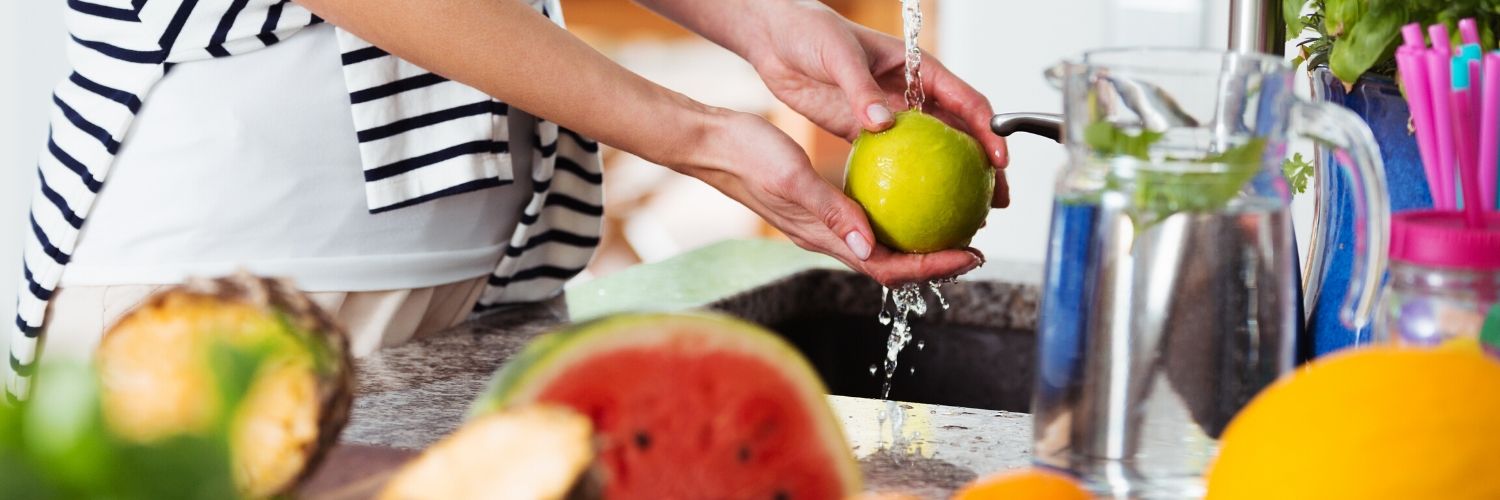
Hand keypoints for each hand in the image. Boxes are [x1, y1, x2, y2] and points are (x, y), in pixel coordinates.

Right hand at [675, 110, 982, 286]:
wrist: (714, 144)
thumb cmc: (748, 157)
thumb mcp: (792, 179)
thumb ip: (831, 211)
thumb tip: (869, 246)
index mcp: (823, 238)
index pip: (887, 267)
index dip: (931, 268)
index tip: (969, 256)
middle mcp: (829, 238)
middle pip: (892, 263)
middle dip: (936, 261)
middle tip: (974, 246)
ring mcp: (825, 224)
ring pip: (883, 244)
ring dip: (920, 241)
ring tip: (954, 224)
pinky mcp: (822, 206)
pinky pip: (869, 218)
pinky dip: (899, 212)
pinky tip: (916, 191)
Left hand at [740, 1, 1010, 207]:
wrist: (776, 38)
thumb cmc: (811, 33)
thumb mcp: (838, 56)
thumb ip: (860, 89)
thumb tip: (882, 124)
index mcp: (917, 68)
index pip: (966, 101)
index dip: (989, 131)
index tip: (999, 160)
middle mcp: (910, 93)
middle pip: (959, 135)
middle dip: (983, 168)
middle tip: (995, 201)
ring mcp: (889, 114)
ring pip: (931, 154)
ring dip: (950, 184)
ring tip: (966, 217)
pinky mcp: (863, 131)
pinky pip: (892, 162)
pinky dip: (907, 185)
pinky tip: (913, 213)